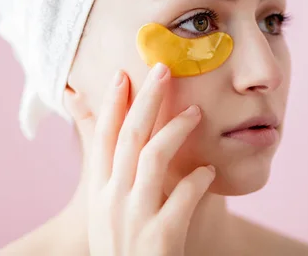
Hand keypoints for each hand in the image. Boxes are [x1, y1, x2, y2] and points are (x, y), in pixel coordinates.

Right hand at [86, 63, 214, 255]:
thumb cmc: (127, 246)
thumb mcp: (107, 212)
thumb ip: (111, 174)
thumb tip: (109, 141)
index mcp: (99, 193)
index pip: (102, 138)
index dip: (112, 104)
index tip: (123, 74)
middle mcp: (111, 201)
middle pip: (128, 136)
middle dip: (145, 98)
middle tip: (163, 69)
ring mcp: (134, 219)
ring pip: (153, 157)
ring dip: (176, 128)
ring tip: (196, 112)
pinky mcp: (160, 237)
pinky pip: (184, 196)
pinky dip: (198, 178)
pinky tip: (208, 170)